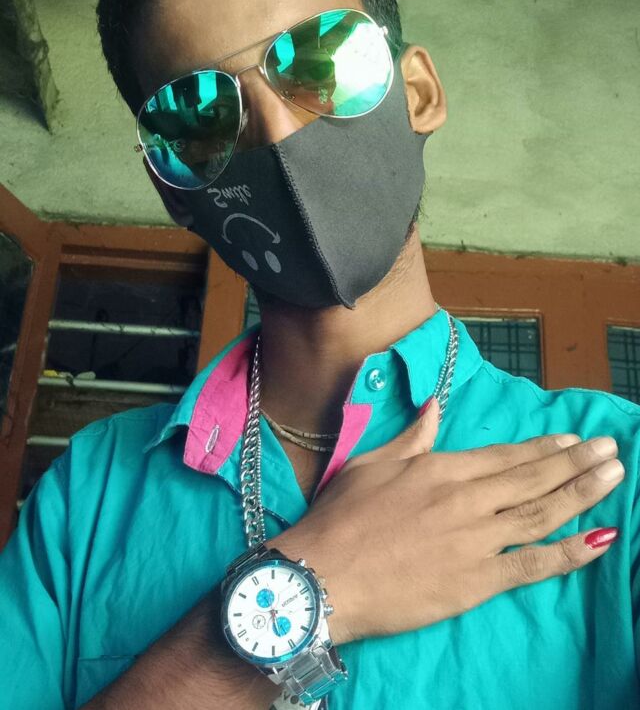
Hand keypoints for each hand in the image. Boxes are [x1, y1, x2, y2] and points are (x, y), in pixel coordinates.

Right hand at [270, 397, 623, 644]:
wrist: (322, 576)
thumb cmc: (340, 517)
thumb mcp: (371, 464)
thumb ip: (411, 437)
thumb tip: (434, 406)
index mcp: (440, 468)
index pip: (505, 456)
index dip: (542, 448)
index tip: (572, 438)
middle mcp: (466, 498)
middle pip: (532, 478)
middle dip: (576, 462)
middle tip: (611, 451)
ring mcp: (475, 539)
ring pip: (542, 512)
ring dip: (583, 493)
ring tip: (614, 478)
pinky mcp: (477, 580)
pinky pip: (533, 564)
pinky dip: (569, 552)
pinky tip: (599, 539)